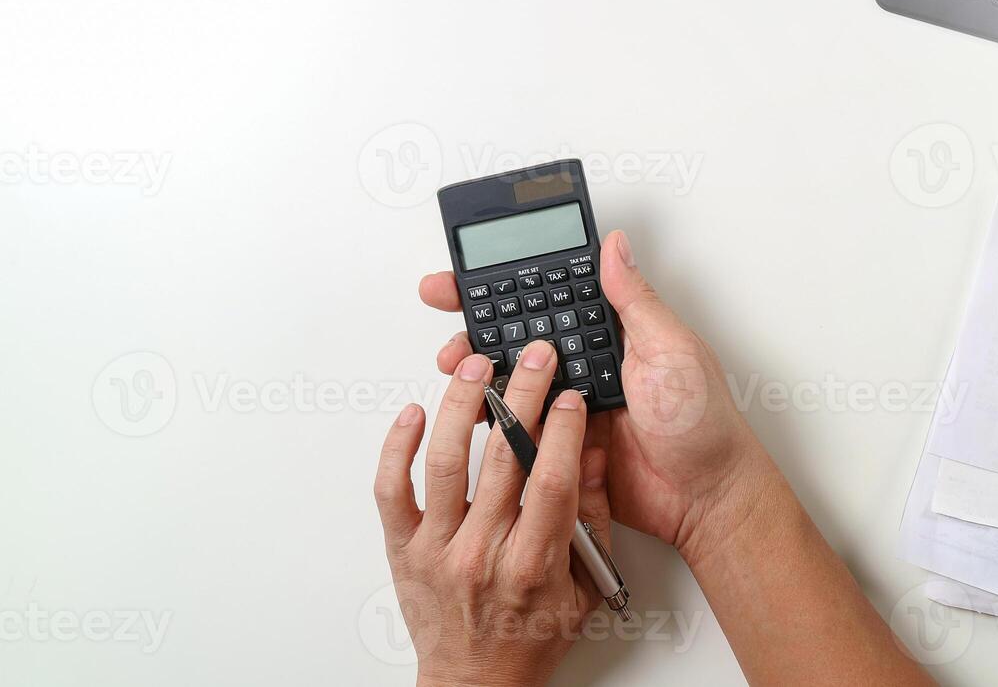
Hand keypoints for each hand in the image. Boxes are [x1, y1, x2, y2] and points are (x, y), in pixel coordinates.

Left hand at [373, 340, 611, 686]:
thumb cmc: (530, 635)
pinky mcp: (403, 548)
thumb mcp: (585, 585)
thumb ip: (593, 517)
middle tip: (533, 356)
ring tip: (475, 365)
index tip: (569, 393)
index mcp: (532, 564)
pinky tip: (413, 412)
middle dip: (522, 396)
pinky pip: (392, 490)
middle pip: (502, 458)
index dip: (560, 430)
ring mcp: (437, 549)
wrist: (476, 683)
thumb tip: (592, 453)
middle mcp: (482, 553)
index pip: (549, 481)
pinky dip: (397, 448)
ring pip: (445, 463)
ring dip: (461, 406)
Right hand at [419, 230, 775, 566]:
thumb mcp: (670, 349)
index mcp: (610, 335)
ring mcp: (569, 409)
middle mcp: (585, 366)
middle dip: (474, 322)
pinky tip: (475, 412)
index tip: (465, 274)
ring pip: (509, 384)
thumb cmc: (702, 423)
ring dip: (477, 373)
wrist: (706, 497)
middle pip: (517, 337)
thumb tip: (614, 246)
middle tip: (441, 308)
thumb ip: (634, 301)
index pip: (548, 298)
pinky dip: (493, 423)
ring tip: (455, 365)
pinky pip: (518, 434)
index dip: (505, 284)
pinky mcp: (560, 449)